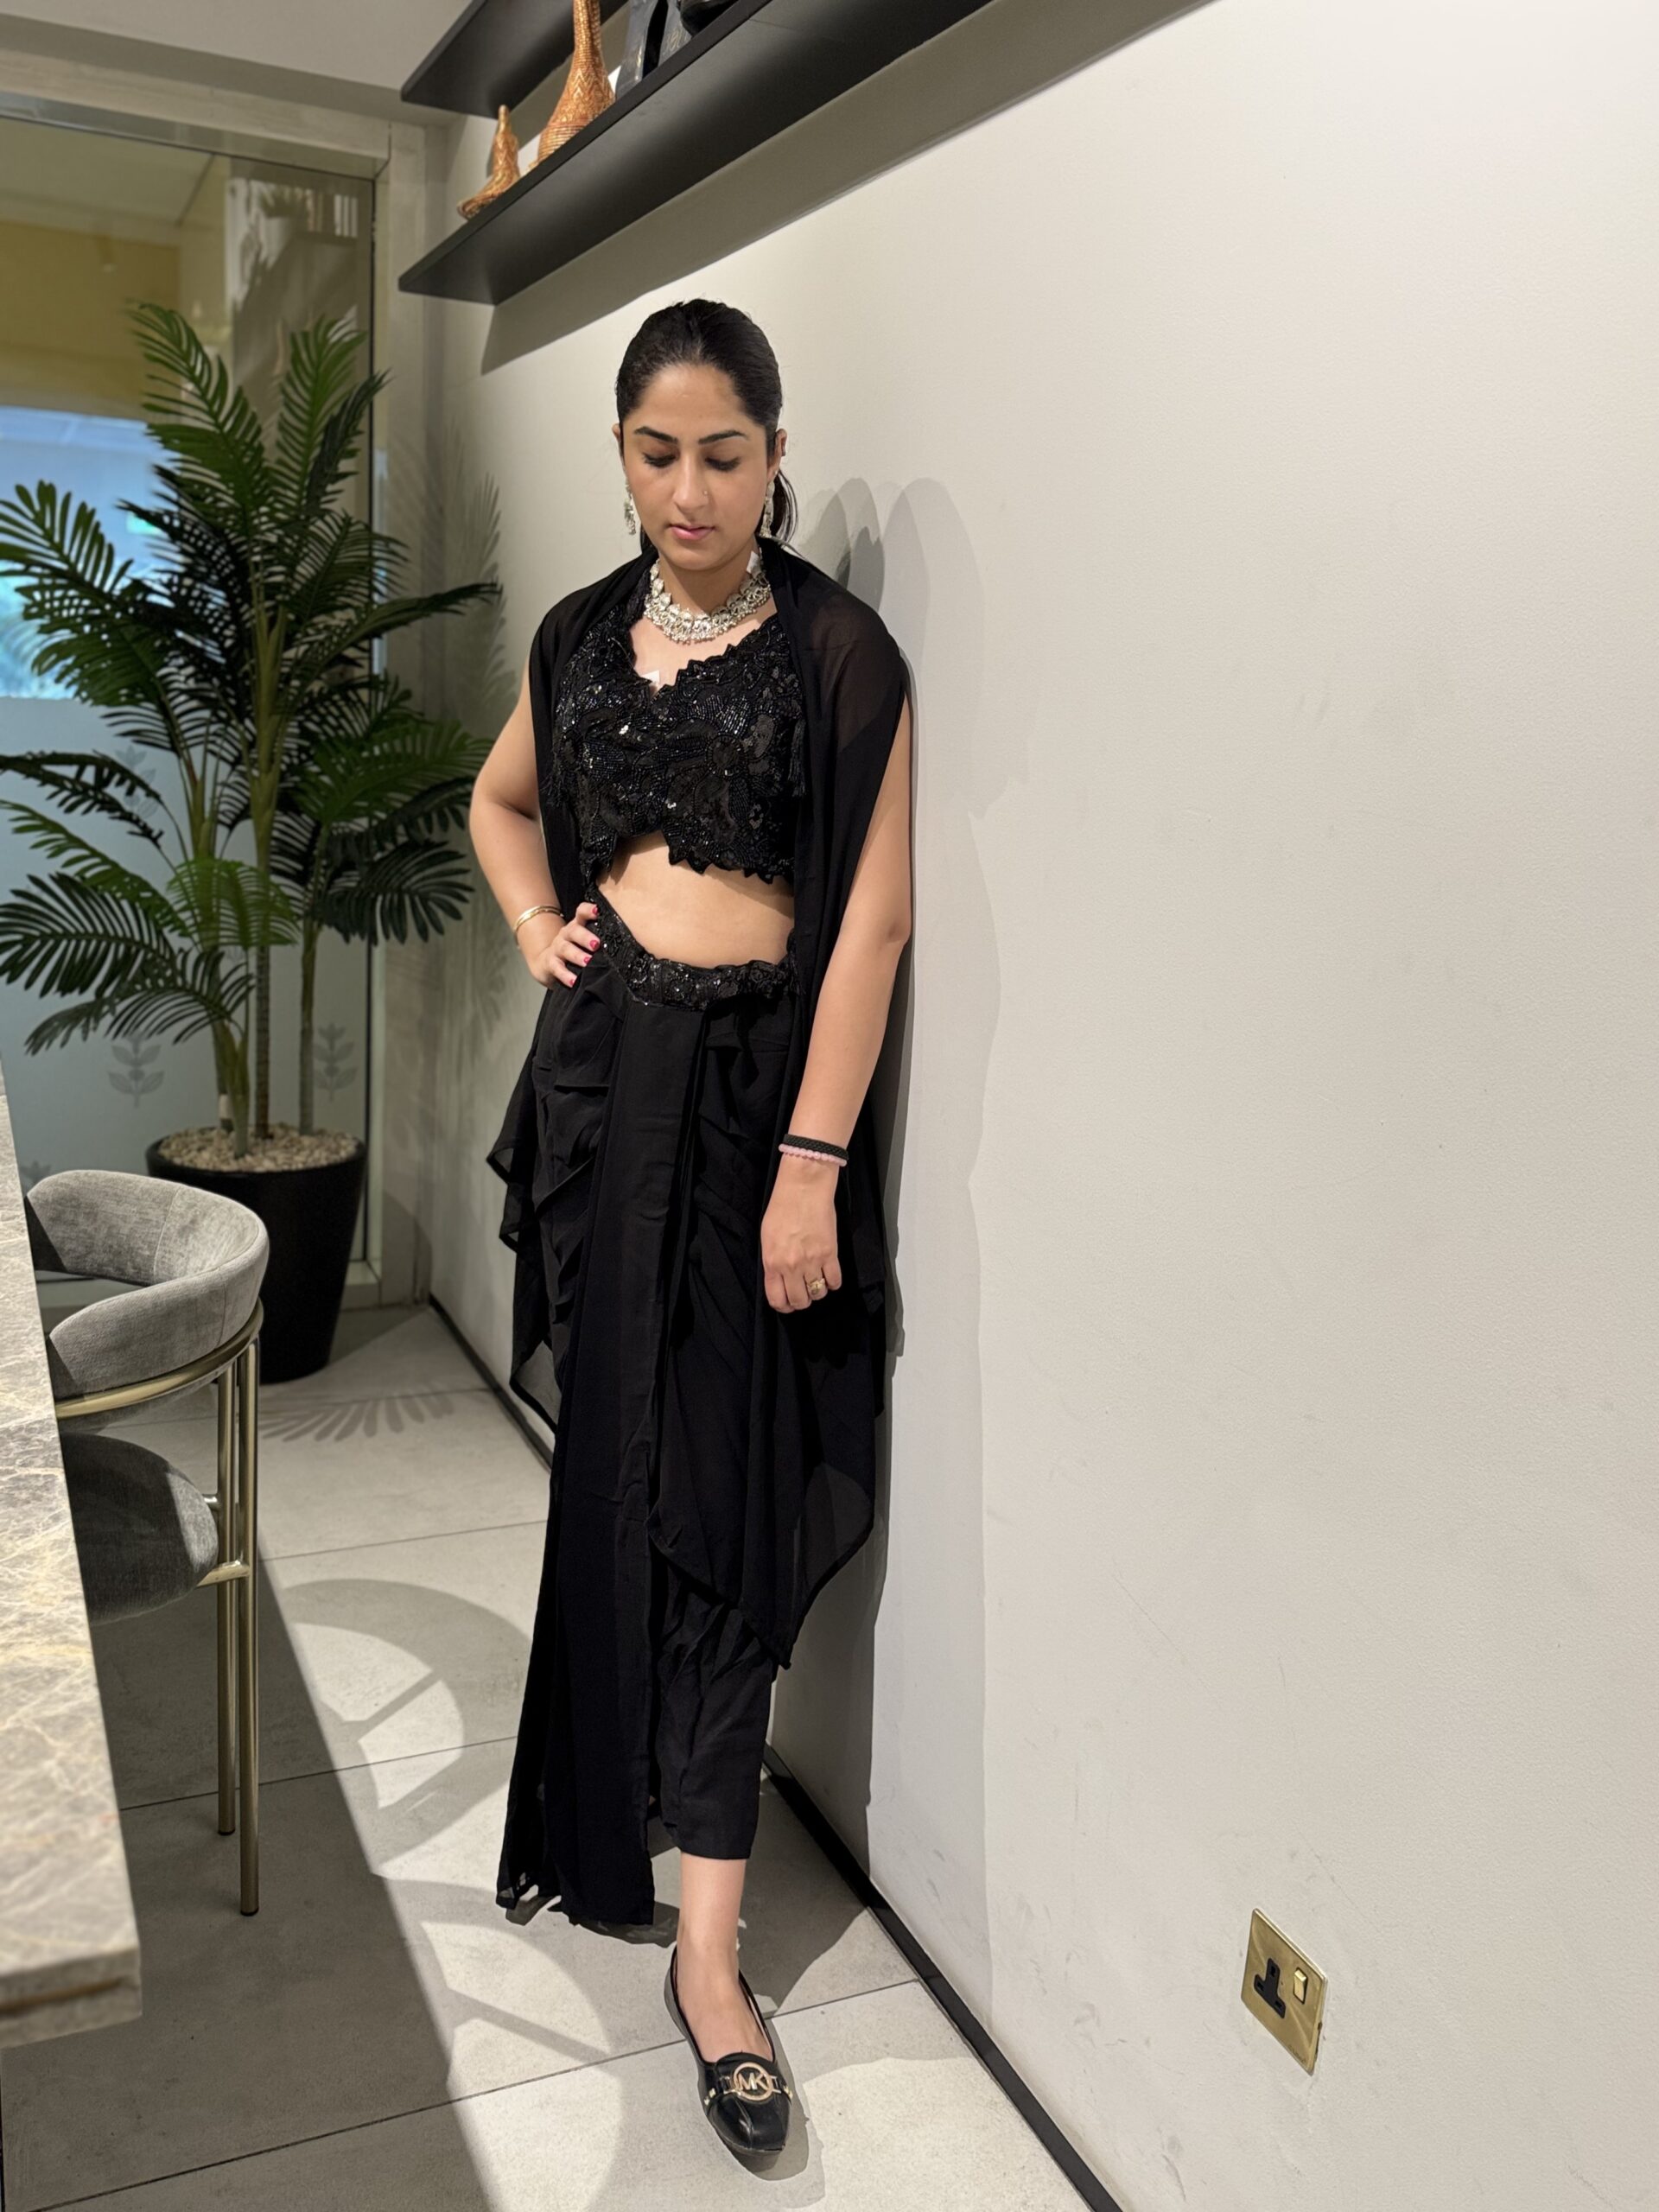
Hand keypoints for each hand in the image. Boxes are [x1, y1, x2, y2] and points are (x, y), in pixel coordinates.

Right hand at [520, 902, 600, 986]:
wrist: (547, 963)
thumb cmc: (575, 951)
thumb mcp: (585, 942)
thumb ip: (600, 939)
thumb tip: (626, 946)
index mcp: (578, 926)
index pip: (581, 913)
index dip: (588, 910)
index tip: (598, 911)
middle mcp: (567, 934)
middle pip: (574, 930)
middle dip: (585, 937)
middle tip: (596, 944)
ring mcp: (557, 948)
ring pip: (566, 949)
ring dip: (577, 955)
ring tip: (587, 962)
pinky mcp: (550, 963)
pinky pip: (557, 967)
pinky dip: (565, 975)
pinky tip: (573, 981)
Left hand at [761, 1155, 842, 1311]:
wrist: (803, 1188)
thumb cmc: (782, 1208)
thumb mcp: (767, 1237)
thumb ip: (772, 1261)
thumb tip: (779, 1278)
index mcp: (772, 1263)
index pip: (777, 1299)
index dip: (784, 1306)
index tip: (788, 1303)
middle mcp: (791, 1266)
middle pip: (799, 1301)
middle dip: (802, 1301)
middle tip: (804, 1293)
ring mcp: (812, 1261)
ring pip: (818, 1294)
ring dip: (818, 1292)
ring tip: (817, 1282)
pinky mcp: (830, 1254)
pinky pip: (835, 1281)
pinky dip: (833, 1283)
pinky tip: (829, 1275)